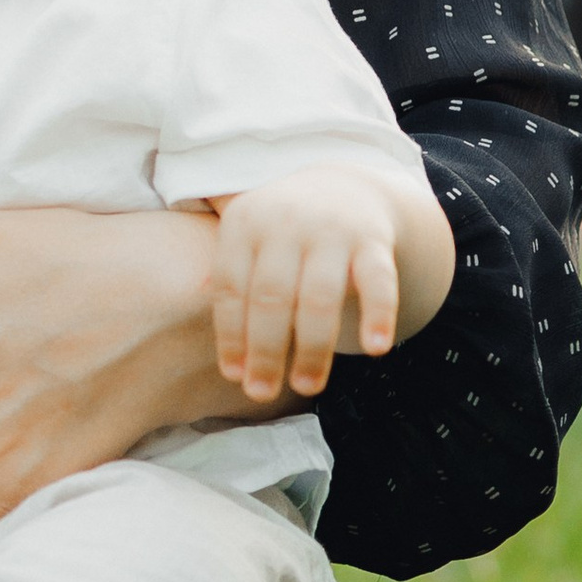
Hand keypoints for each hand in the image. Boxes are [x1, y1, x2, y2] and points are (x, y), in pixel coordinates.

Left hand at [209, 170, 406, 402]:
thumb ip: (225, 276)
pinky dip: (378, 315)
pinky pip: (378, 281)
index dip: (231, 335)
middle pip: (271, 296)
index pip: (230, 287)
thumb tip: (203, 332)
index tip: (233, 375)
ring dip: (312, 348)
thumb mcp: (246, 236)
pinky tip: (375, 350)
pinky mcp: (373, 240)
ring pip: (320, 297)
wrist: (348, 188)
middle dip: (266, 350)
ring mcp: (331, 229)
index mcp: (244, 222)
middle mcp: (285, 221)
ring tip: (307, 387)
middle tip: (261, 392)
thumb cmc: (282, 230)